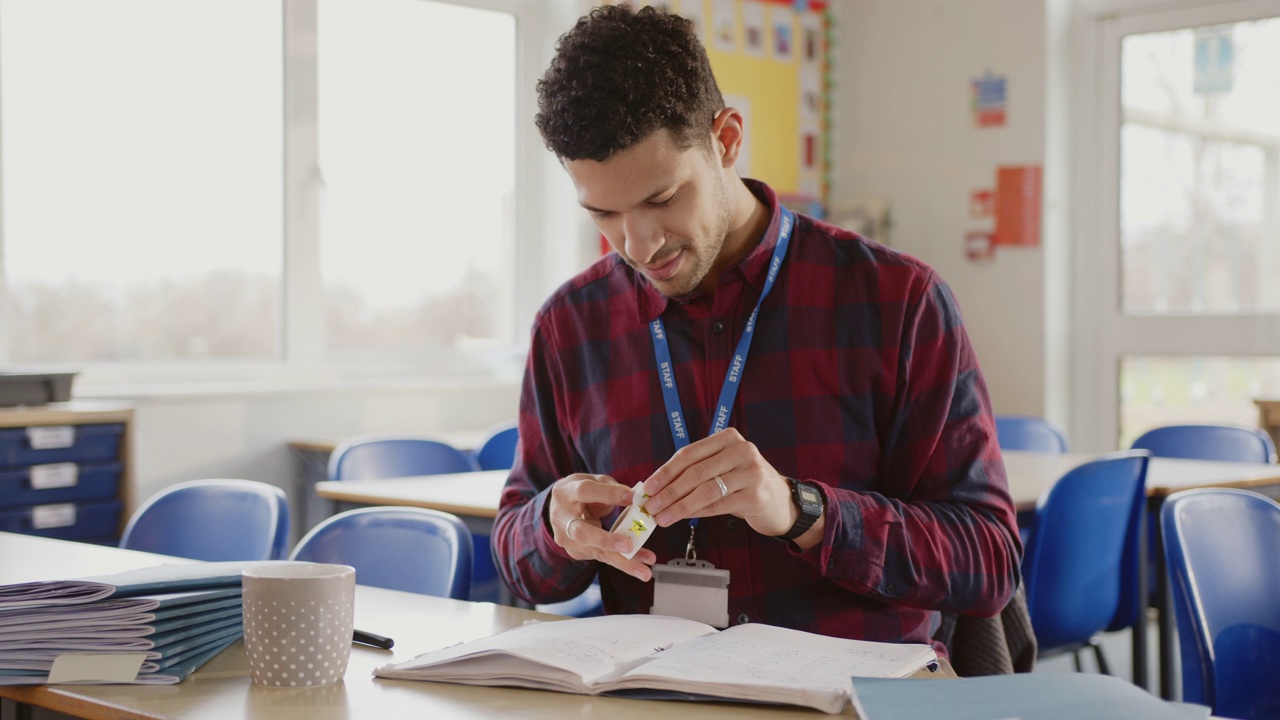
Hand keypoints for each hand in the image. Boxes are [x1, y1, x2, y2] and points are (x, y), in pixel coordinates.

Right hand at [549, 473, 656, 580]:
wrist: (560, 507)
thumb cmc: (583, 492)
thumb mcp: (595, 482)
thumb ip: (613, 488)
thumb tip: (636, 498)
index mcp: (566, 492)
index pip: (586, 492)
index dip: (609, 494)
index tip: (632, 498)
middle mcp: (563, 518)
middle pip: (582, 532)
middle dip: (607, 540)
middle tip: (629, 546)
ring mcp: (567, 539)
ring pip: (595, 552)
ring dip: (622, 562)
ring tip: (645, 571)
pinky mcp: (576, 552)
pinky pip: (602, 556)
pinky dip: (623, 561)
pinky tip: (641, 567)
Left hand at [641, 428, 796, 537]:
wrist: (781, 502)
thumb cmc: (744, 484)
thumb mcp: (722, 470)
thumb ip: (695, 472)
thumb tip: (658, 489)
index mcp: (728, 438)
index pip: (689, 453)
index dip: (665, 471)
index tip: (648, 487)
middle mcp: (742, 450)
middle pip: (695, 472)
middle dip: (669, 491)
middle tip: (651, 506)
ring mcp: (751, 472)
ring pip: (705, 490)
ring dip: (679, 505)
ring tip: (662, 517)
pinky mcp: (755, 495)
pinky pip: (718, 505)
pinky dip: (697, 513)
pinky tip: (682, 518)